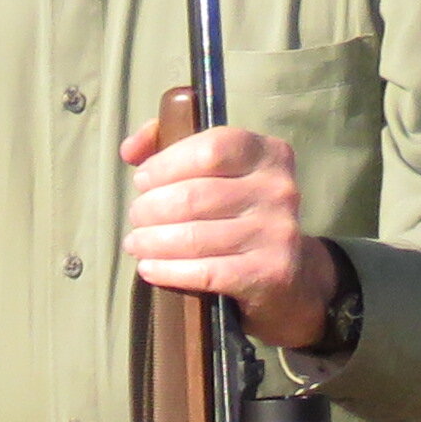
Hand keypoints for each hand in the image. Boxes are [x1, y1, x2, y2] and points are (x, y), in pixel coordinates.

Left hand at [119, 109, 336, 347]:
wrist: (290, 273)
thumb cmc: (238, 213)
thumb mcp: (217, 172)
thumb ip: (172, 148)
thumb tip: (130, 149)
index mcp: (268, 154)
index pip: (210, 148)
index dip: (165, 164)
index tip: (143, 180)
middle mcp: (278, 189)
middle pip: (193, 195)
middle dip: (149, 208)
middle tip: (136, 218)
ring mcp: (278, 231)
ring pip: (193, 236)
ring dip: (150, 241)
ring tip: (136, 243)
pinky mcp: (270, 271)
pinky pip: (204, 272)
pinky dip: (166, 270)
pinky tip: (149, 267)